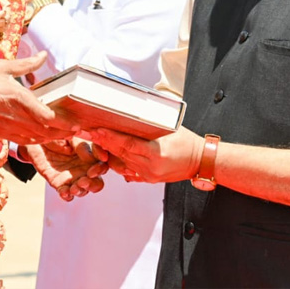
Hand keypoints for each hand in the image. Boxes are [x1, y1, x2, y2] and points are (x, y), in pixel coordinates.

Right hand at [0, 52, 77, 145]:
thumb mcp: (2, 66)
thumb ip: (26, 64)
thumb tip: (43, 55)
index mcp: (17, 97)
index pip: (47, 116)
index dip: (64, 123)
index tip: (76, 123)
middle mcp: (15, 115)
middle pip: (46, 130)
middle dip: (63, 133)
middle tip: (76, 131)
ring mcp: (7, 127)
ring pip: (36, 139)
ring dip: (52, 138)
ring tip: (64, 135)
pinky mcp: (0, 133)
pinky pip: (23, 141)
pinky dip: (36, 142)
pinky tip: (42, 138)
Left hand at [21, 138, 108, 201]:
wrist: (37, 138)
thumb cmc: (57, 134)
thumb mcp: (70, 136)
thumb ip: (82, 147)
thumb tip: (97, 158)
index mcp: (91, 157)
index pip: (103, 166)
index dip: (100, 170)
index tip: (93, 170)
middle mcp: (84, 169)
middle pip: (97, 184)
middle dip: (93, 185)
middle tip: (84, 181)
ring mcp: (72, 178)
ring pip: (83, 191)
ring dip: (80, 191)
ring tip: (73, 188)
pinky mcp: (59, 184)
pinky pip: (66, 194)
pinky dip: (67, 196)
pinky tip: (64, 192)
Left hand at [89, 126, 203, 183]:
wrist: (200, 161)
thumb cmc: (187, 141)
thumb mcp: (172, 128)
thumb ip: (152, 123)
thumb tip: (134, 110)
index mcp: (157, 153)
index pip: (128, 144)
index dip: (111, 137)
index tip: (97, 130)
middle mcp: (151, 167)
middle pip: (122, 153)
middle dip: (105, 142)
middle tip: (89, 132)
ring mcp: (149, 175)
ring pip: (123, 162)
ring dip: (109, 151)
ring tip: (96, 140)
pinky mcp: (149, 179)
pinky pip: (129, 170)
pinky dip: (119, 161)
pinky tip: (109, 153)